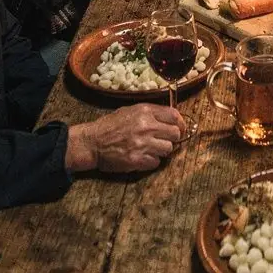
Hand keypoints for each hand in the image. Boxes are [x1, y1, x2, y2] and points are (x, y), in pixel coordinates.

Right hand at [66, 104, 183, 173]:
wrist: (92, 142)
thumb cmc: (110, 125)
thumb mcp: (130, 110)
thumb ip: (150, 113)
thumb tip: (170, 118)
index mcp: (145, 111)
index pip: (174, 116)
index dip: (180, 124)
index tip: (179, 129)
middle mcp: (146, 126)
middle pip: (175, 134)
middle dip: (171, 139)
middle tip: (163, 141)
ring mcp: (143, 144)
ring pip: (168, 149)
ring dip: (161, 151)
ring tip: (150, 150)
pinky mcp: (138, 160)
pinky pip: (156, 162)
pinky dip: (151, 162)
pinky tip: (142, 158)